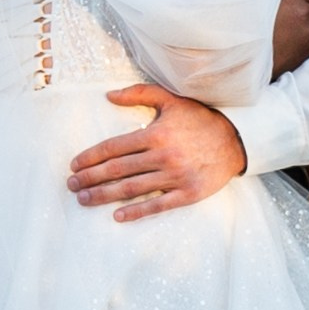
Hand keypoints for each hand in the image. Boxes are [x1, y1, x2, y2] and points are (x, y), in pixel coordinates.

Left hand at [66, 85, 246, 219]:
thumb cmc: (200, 118)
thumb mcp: (171, 100)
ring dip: (104, 195)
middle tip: (71, 185)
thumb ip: (139, 94)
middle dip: (90, 178)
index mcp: (156, 134)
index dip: (90, 157)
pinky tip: (117, 216)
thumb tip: (109, 95)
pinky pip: (157, 206)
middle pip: (117, 170)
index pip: (114, 147)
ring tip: (84, 200)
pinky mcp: (188, 194)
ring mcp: (175, 177)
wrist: (237, 139)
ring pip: (132, 189)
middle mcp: (163, 156)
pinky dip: (136, 212)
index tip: (74, 164)